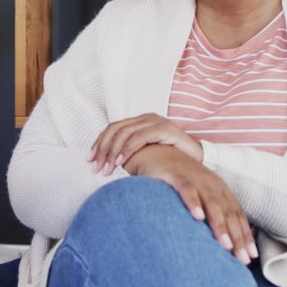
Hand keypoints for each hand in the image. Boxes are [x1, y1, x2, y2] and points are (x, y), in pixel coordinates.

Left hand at [88, 113, 202, 175]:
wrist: (196, 159)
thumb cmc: (170, 158)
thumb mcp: (146, 154)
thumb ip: (129, 154)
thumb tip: (107, 163)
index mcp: (139, 122)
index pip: (112, 128)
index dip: (99, 143)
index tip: (90, 159)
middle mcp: (146, 118)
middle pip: (115, 129)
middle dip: (102, 149)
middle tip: (96, 168)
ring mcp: (155, 121)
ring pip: (124, 133)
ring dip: (112, 152)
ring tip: (107, 169)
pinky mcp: (164, 128)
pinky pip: (140, 137)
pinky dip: (127, 150)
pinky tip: (121, 163)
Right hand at [125, 145, 257, 264]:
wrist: (158, 152)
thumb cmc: (181, 180)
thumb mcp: (200, 195)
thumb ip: (210, 213)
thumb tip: (221, 242)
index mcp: (220, 190)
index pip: (237, 215)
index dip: (244, 235)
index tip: (250, 256)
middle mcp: (212, 185)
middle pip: (228, 213)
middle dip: (237, 237)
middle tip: (242, 258)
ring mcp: (196, 179)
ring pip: (211, 203)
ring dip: (220, 225)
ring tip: (226, 245)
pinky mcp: (177, 175)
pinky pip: (187, 190)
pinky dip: (193, 202)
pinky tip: (198, 216)